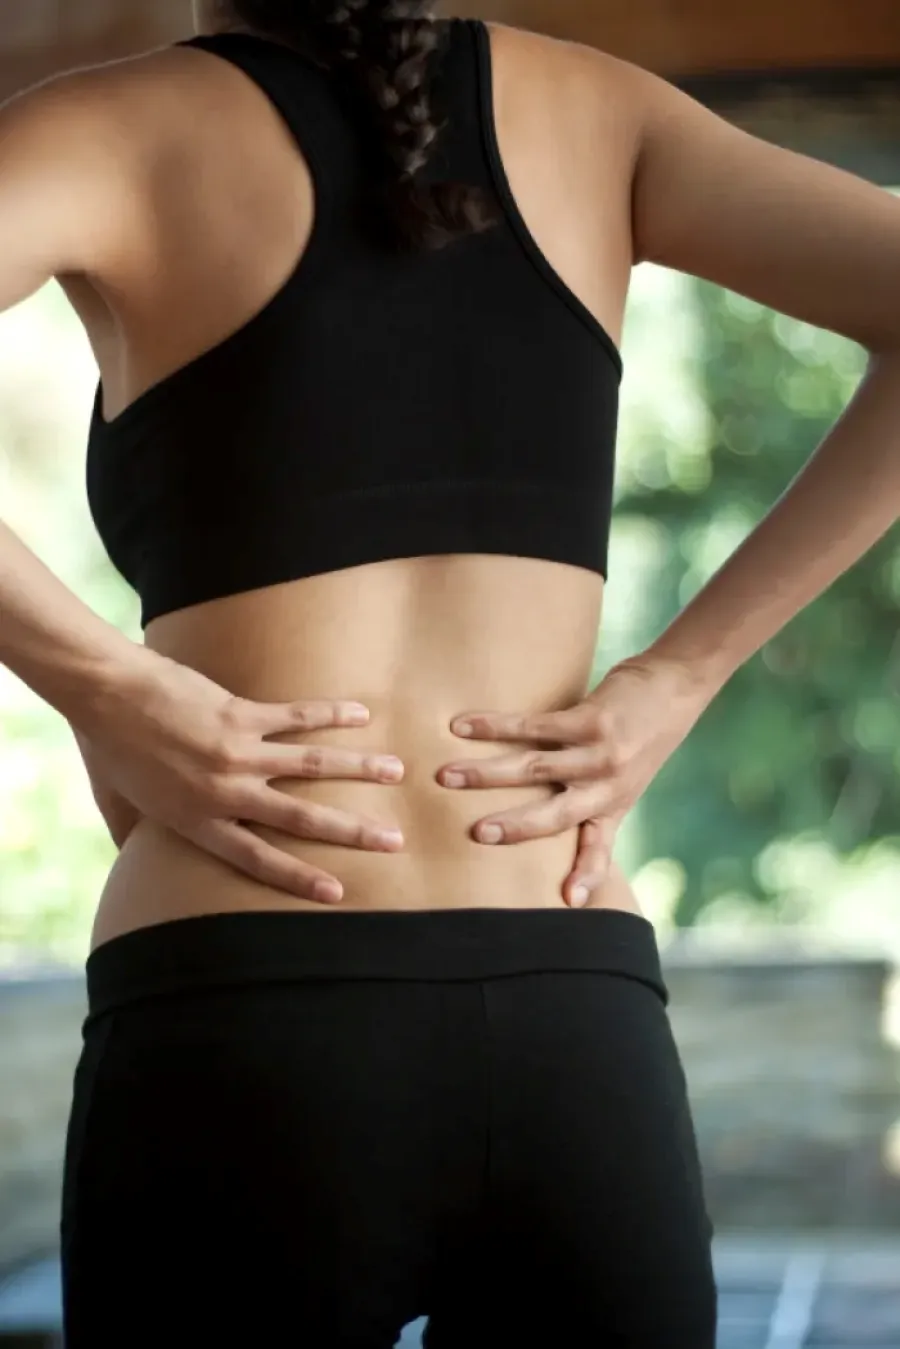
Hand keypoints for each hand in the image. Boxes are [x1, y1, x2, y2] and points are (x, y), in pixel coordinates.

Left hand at [71, 649, 404, 903]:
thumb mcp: (120, 805)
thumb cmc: (109, 747)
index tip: (338, 892)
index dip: (300, 877)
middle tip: (393, 840)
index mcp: (197, 821)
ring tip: (396, 772)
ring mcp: (238, 751)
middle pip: (302, 818)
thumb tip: (135, 867)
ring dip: (360, 768)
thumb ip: (137, 839)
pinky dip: (333, 715)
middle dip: (353, 831)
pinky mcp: (242, 713)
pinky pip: (298, 716)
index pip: (258, 860)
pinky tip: (362, 716)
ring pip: (313, 764)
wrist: (104, 692)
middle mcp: (225, 792)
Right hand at [437, 653, 712, 906]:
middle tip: (473, 834)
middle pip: (554, 815)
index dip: (585, 874)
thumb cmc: (642, 736)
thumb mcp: (626, 780)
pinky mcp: (590, 720)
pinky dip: (494, 727)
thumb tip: (548, 818)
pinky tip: (463, 726)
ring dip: (486, 773)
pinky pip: (533, 727)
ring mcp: (600, 754)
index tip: (567, 902)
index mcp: (612, 806)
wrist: (675, 687)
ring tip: (446, 776)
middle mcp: (607, 787)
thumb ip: (592, 801)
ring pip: (534, 768)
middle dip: (513, 826)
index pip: (598, 848)